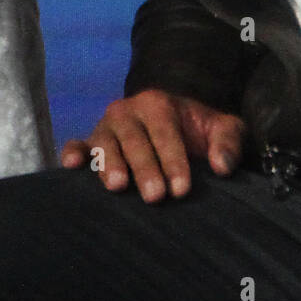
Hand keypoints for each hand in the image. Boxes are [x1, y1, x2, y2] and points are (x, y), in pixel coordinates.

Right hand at [61, 89, 245, 202]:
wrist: (173, 126)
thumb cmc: (197, 132)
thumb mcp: (222, 129)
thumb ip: (228, 142)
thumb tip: (222, 166)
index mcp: (158, 104)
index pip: (165, 132)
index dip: (173, 160)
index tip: (182, 189)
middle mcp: (128, 112)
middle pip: (134, 140)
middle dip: (145, 168)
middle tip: (155, 197)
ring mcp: (106, 127)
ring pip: (104, 143)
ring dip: (109, 164)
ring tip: (118, 186)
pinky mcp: (90, 143)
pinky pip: (77, 144)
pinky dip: (72, 152)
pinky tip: (71, 165)